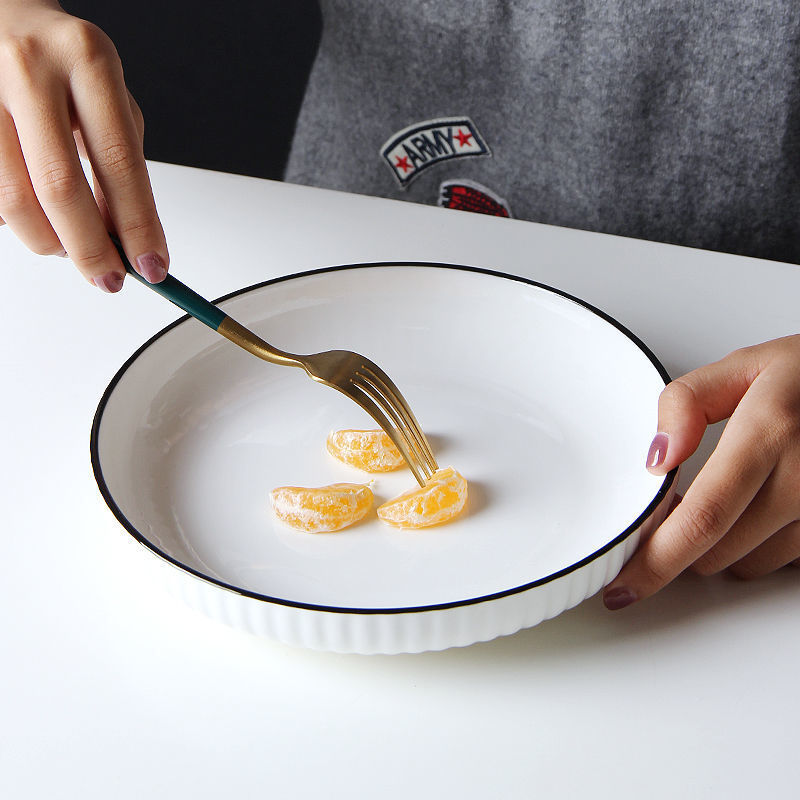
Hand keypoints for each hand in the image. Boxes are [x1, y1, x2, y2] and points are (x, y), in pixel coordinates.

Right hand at [0, 0, 167, 290]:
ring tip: (67, 245)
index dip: (139, 226)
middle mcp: (30, 67)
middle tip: (109, 279)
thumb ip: (121, 165)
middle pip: (61, 188)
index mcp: (88, 61)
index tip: (153, 267)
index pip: (120, 164)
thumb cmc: (64, 65)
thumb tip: (127, 241)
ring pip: (12, 201)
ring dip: (48, 242)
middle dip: (90, 250)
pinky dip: (15, 220)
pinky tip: (31, 210)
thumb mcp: (109, 99)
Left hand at [604, 335, 799, 609]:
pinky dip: (762, 545)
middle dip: (683, 540)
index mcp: (770, 432)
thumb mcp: (744, 366)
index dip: (657, 560)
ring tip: (737, 493)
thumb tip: (657, 458)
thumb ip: (686, 403)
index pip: (703, 517)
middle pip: (718, 551)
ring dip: (726, 543)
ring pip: (750, 565)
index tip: (625, 584)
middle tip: (684, 501)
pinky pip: (785, 563)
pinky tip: (766, 506)